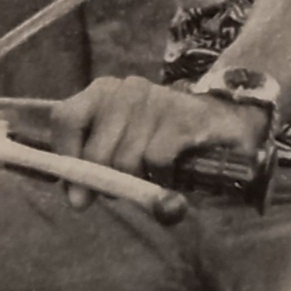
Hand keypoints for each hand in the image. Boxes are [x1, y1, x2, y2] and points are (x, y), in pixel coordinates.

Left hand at [46, 76, 268, 203]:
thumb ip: (97, 170)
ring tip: (154, 172)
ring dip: (140, 179)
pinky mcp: (182, 117)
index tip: (76, 190)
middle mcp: (126, 90)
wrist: (225, 122)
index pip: (66, 118)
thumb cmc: (164, 137)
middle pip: (95, 153)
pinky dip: (162, 176)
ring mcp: (155, 100)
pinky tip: (173, 170)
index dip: (66, 157)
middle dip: (108, 181)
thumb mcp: (124, 148)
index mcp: (103, 92)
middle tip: (126, 187)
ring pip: (125, 161)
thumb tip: (77, 201)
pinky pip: (155, 160)